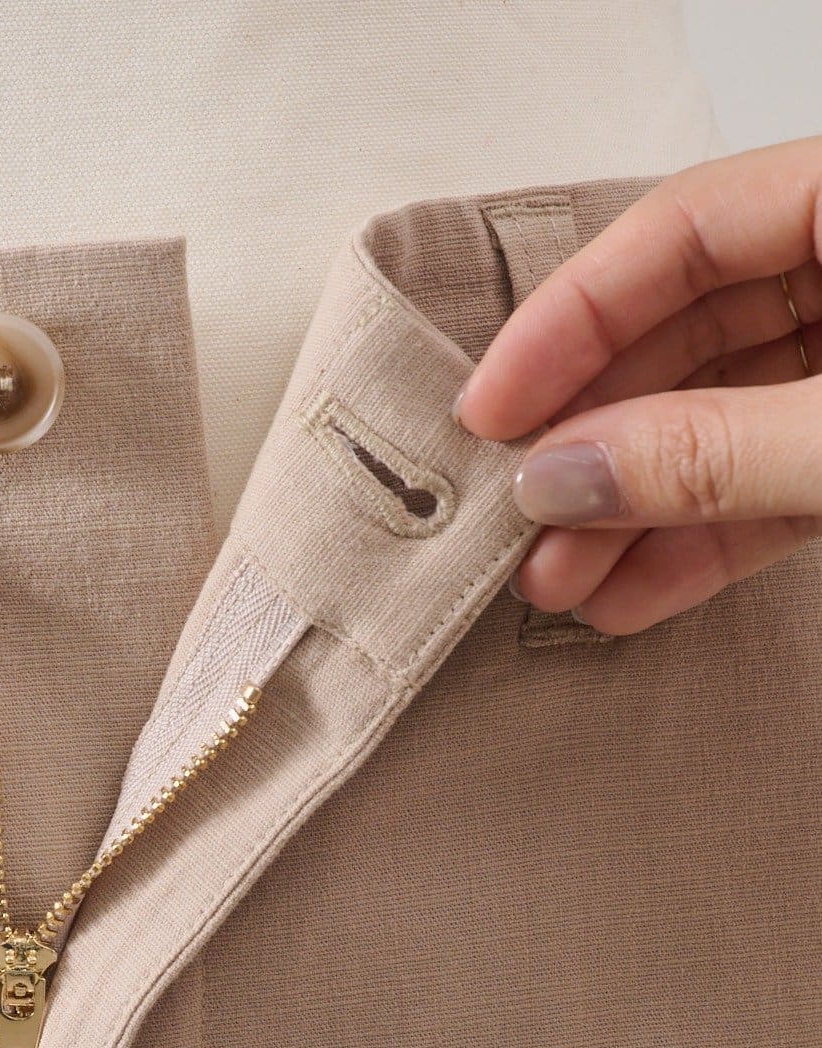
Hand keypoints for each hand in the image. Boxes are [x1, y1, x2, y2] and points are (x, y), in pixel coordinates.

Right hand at [456, 139, 821, 634]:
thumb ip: (713, 452)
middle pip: (690, 331)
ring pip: (726, 421)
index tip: (489, 413)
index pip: (684, 230)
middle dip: (596, 442)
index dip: (570, 321)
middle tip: (512, 520)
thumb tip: (560, 477)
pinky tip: (632, 598)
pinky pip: (779, 484)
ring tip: (555, 585)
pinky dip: (708, 540)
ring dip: (634, 511)